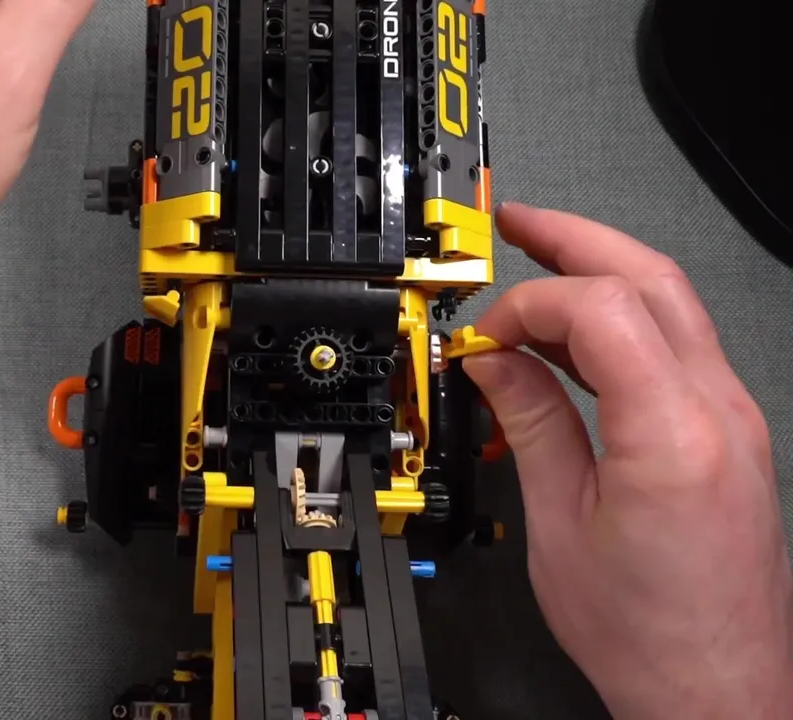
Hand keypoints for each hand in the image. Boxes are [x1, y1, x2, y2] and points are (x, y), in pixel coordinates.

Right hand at [464, 203, 792, 717]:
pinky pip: (677, 347)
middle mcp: (718, 411)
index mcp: (672, 433)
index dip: (528, 303)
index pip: (600, 307)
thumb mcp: (559, 524)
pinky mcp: (730, 434)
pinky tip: (575, 338)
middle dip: (576, 239)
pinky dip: (621, 325)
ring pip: (672, 303)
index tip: (482, 335)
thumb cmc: (647, 632)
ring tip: (538, 269)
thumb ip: (530, 424)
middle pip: (650, 278)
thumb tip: (495, 362)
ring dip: (602, 276)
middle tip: (516, 224)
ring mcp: (734, 418)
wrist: (716, 689)